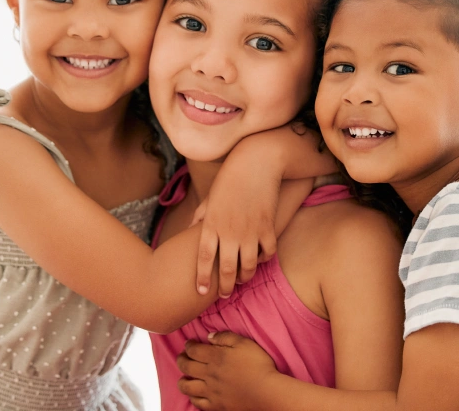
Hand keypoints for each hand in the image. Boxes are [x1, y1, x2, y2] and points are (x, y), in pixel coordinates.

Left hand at [177, 332, 276, 410]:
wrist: (266, 391)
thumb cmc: (258, 364)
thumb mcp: (243, 342)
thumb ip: (224, 337)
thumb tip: (209, 336)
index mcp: (215, 357)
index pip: (193, 350)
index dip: (188, 345)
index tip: (188, 343)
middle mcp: (209, 374)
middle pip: (186, 366)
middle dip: (181, 359)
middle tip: (181, 356)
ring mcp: (211, 391)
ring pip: (187, 386)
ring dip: (181, 380)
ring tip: (183, 376)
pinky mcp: (216, 405)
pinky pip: (197, 403)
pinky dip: (192, 397)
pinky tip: (194, 393)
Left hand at [193, 168, 278, 298]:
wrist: (256, 163)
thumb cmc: (230, 178)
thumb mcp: (211, 197)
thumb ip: (200, 215)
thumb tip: (191, 228)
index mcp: (212, 224)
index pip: (204, 258)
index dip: (202, 278)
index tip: (201, 291)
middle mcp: (230, 231)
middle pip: (227, 269)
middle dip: (225, 287)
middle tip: (224, 295)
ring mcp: (250, 231)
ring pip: (248, 267)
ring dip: (245, 278)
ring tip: (242, 280)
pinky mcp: (268, 227)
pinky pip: (267, 253)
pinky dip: (263, 260)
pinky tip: (259, 259)